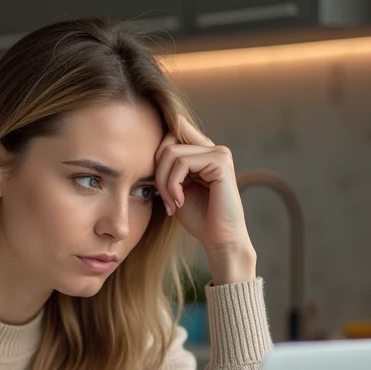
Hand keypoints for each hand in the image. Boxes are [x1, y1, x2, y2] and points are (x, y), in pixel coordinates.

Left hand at [155, 117, 256, 283]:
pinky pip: (182, 163)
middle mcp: (213, 148)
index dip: (158, 152)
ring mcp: (219, 153)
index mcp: (203, 152)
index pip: (174, 130)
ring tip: (170, 202)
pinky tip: (179, 202)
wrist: (219, 239)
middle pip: (167, 142)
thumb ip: (168, 167)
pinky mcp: (221, 162)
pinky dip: (172, 185)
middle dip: (157, 172)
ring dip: (163, 182)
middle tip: (162, 198)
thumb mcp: (175, 187)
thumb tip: (149, 148)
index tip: (157, 184)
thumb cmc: (198, 217)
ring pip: (171, 152)